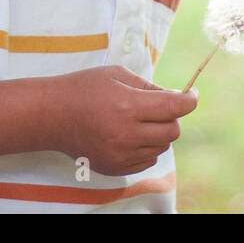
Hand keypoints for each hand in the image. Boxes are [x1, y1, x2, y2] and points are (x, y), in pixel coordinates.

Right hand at [50, 65, 198, 176]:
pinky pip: (148, 159)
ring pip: (162, 146)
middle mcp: (126, 134)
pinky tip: (131, 134)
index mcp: (128, 106)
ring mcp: (121, 155)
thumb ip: (150, 86)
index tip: (192, 93)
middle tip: (159, 105)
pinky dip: (147, 146)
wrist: (51, 115)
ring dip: (160, 131)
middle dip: (173, 116)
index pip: (175, 107)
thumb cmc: (84, 88)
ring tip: (140, 119)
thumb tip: (176, 97)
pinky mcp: (115, 168)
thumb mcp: (118, 74)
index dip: (190, 99)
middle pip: (173, 130)